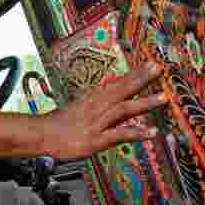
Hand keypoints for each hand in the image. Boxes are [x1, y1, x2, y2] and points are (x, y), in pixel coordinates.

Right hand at [43, 62, 166, 161]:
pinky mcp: (96, 139)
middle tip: (158, 69)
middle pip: (121, 90)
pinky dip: (136, 132)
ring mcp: (97, 123)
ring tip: (163, 98)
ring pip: (123, 109)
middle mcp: (97, 107)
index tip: (151, 65)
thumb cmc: (59, 123)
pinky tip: (151, 132)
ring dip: (144, 103)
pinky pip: (119, 134)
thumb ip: (98, 106)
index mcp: (93, 99)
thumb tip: (113, 99)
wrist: (41, 135)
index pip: (117, 83)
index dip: (135, 74)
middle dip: (141, 79)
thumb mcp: (79, 109)